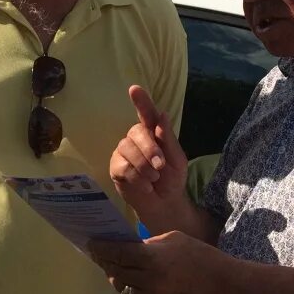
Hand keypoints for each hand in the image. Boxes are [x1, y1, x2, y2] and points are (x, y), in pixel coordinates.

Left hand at [89, 231, 234, 293]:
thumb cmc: (200, 257)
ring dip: (115, 276)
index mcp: (152, 260)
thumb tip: (127, 248)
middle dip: (105, 262)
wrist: (224, 289)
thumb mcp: (173, 240)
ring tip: (112, 267)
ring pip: (121, 287)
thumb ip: (148, 245)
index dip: (101, 248)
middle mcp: (147, 282)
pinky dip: (128, 289)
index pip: (117, 253)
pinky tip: (129, 281)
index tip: (91, 244)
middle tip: (98, 254)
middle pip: (115, 271)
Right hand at [109, 86, 188, 230]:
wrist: (164, 204)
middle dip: (150, 149)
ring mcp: (124, 152)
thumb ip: (168, 138)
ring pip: (128, 149)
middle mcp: (136, 139)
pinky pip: (122, 167)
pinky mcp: (116, 167)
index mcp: (154, 133)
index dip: (141, 101)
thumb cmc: (172, 179)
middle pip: (137, 132)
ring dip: (144, 166)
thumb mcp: (177, 159)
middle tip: (160, 166)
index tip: (134, 89)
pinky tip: (145, 186)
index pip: (146, 114)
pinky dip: (136, 177)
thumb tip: (162, 114)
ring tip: (154, 179)